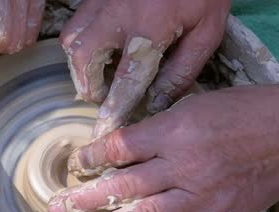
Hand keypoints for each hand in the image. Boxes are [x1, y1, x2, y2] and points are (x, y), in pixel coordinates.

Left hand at [48, 85, 278, 211]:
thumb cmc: (245, 110)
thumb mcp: (195, 104)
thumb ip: (159, 126)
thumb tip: (123, 143)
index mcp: (174, 132)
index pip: (120, 147)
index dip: (92, 156)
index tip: (75, 163)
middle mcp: (183, 166)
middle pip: (124, 185)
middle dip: (85, 197)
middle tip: (56, 208)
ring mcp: (201, 196)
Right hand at [60, 0, 229, 137]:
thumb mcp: (207, 31)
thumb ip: (183, 69)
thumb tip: (159, 102)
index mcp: (150, 28)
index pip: (125, 80)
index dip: (114, 109)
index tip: (105, 132)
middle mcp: (118, 16)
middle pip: (85, 60)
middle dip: (90, 86)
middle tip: (104, 96)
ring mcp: (102, 3)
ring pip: (71, 42)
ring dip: (81, 67)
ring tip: (100, 76)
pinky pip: (74, 26)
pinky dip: (79, 46)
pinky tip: (99, 51)